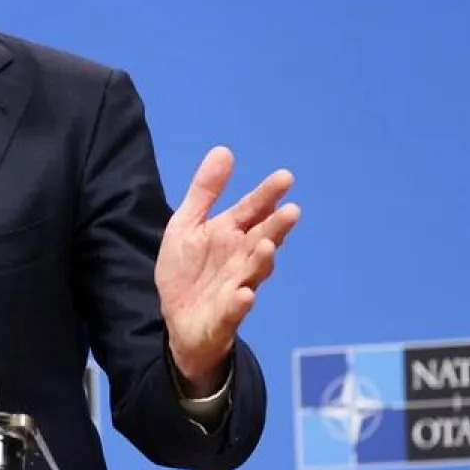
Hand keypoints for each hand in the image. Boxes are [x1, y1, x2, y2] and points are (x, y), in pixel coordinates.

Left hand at [156, 146, 299, 393]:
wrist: (178, 319)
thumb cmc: (189, 269)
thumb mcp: (188, 224)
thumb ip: (205, 191)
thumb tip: (224, 149)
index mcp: (231, 234)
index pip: (252, 210)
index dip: (266, 195)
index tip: (285, 177)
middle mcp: (240, 258)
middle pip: (262, 239)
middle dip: (276, 227)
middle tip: (291, 211)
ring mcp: (236, 286)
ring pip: (253, 272)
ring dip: (262, 260)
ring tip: (268, 245)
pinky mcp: (225, 314)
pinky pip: (234, 309)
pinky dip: (240, 303)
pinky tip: (245, 294)